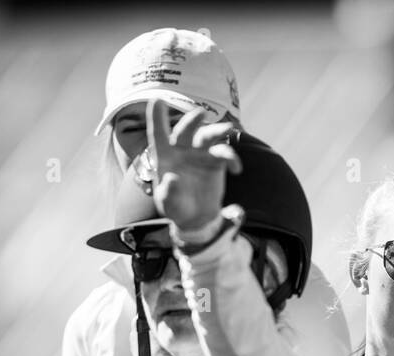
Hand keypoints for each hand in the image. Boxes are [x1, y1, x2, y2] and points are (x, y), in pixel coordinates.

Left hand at [145, 99, 241, 232]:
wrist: (196, 217)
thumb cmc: (176, 206)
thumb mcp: (168, 203)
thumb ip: (169, 192)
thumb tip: (173, 179)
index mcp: (165, 156)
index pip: (159, 134)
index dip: (157, 118)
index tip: (157, 100)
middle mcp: (182, 150)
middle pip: (186, 130)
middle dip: (192, 121)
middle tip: (201, 114)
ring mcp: (200, 153)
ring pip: (208, 136)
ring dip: (217, 130)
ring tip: (227, 129)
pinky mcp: (216, 162)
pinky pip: (225, 154)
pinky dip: (231, 158)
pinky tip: (236, 169)